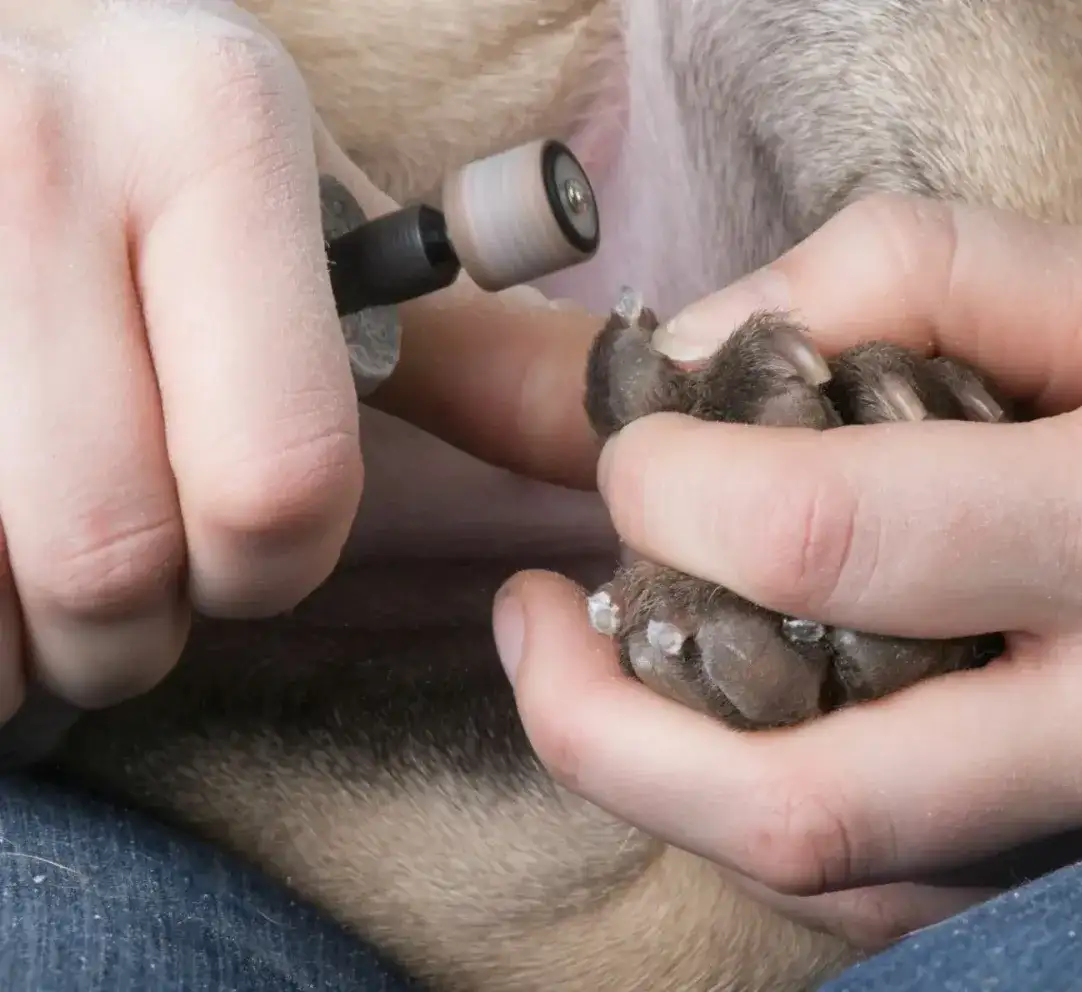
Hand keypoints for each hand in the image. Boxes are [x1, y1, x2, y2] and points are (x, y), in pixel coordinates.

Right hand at [0, 0, 611, 728]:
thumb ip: (415, 313)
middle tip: (131, 589)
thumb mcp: (274, 178)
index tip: (251, 556)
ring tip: (38, 566)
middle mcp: (43, 152)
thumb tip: (584, 429)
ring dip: (25, 634)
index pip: (278, 478)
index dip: (272, 570)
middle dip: (134, 630)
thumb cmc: (137, 144)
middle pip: (110, 561)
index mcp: (212, 127)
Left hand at [493, 192, 1081, 938]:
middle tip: (528, 623)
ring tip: (605, 663)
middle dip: (600, 726)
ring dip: (665, 781)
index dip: (670, 489)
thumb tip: (707, 342)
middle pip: (796, 804)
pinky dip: (761, 815)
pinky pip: (883, 893)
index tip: (637, 448)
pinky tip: (730, 719)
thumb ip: (915, 276)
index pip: (819, 543)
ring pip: (828, 878)